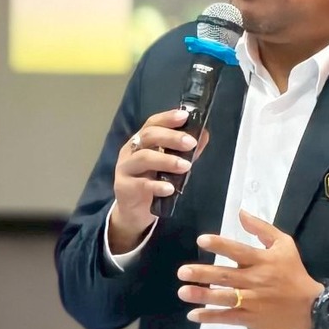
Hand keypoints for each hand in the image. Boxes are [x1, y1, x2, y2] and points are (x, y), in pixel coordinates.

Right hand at [108, 109, 204, 252]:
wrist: (133, 213)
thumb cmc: (152, 184)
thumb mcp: (169, 166)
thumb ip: (185, 152)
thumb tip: (204, 135)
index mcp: (141, 141)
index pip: (152, 124)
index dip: (167, 118)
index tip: (184, 116)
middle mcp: (131, 151)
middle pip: (148, 136)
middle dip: (171, 137)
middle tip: (190, 143)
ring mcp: (125, 168)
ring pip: (144, 158)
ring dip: (166, 160)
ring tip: (185, 166)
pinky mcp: (124, 187)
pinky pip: (141, 184)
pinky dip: (157, 185)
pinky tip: (170, 189)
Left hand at [178, 209, 325, 328]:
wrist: (310, 306)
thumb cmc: (293, 272)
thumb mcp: (284, 245)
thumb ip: (261, 229)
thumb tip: (241, 213)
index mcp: (262, 261)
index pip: (238, 251)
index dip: (220, 245)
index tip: (201, 241)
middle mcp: (255, 280)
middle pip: (226, 276)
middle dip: (203, 273)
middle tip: (182, 271)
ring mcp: (251, 301)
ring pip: (224, 297)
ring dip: (203, 295)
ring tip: (183, 291)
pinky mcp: (250, 318)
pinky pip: (227, 317)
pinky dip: (210, 317)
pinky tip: (193, 315)